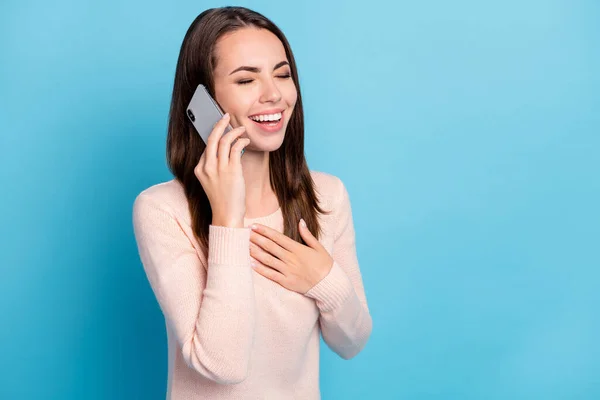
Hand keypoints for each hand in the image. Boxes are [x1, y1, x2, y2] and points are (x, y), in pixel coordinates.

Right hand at [194, 113, 250, 227]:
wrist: (227, 216)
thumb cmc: (222, 200)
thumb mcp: (213, 183)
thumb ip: (214, 168)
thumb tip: (224, 151)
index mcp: (199, 170)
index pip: (206, 147)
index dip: (215, 135)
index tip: (222, 127)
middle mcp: (207, 167)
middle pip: (212, 138)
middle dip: (220, 124)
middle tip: (226, 116)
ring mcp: (219, 169)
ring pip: (225, 141)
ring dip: (234, 131)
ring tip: (241, 128)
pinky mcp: (232, 171)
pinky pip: (236, 148)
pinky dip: (241, 141)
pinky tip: (246, 141)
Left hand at [249, 219, 333, 293]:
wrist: (329, 284)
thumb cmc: (325, 264)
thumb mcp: (318, 247)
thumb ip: (307, 234)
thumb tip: (300, 221)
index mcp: (297, 248)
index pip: (277, 237)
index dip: (264, 231)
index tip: (253, 226)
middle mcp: (291, 258)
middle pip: (269, 247)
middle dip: (256, 239)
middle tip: (243, 233)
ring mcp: (288, 270)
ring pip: (268, 260)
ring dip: (255, 252)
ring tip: (243, 246)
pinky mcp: (287, 282)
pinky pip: (271, 275)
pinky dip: (260, 269)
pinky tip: (251, 264)